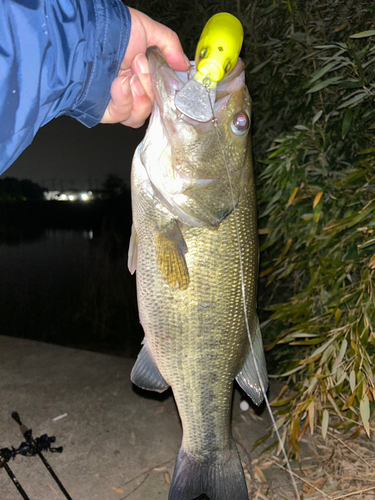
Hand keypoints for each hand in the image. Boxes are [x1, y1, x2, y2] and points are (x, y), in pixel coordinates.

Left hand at [100, 7, 188, 127]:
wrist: (85, 36)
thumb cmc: (112, 30)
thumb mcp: (147, 29)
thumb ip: (170, 46)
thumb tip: (184, 65)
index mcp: (142, 73)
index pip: (161, 93)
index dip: (167, 90)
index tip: (168, 77)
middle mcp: (132, 89)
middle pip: (153, 106)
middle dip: (149, 87)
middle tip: (139, 65)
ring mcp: (119, 101)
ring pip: (140, 115)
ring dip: (140, 97)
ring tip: (129, 78)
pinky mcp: (106, 111)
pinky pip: (124, 116)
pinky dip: (125, 101)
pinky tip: (119, 84)